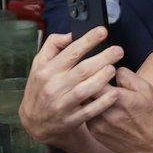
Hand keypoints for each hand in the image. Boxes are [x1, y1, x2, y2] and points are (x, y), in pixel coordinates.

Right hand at [18, 28, 122, 144]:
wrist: (35, 121)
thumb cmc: (41, 87)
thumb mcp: (39, 64)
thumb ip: (53, 46)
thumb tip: (71, 34)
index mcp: (47, 70)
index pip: (70, 52)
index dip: (88, 40)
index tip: (102, 31)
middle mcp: (54, 86)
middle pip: (82, 70)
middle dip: (102, 58)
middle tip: (118, 51)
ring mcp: (62, 104)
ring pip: (85, 90)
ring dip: (102, 78)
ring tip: (114, 69)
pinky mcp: (71, 119)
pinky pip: (89, 111)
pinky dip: (103, 102)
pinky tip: (114, 93)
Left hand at [86, 67, 152, 152]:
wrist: (150, 143)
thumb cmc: (149, 114)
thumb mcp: (145, 88)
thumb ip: (127, 75)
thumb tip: (111, 68)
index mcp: (119, 98)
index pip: (95, 77)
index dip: (95, 71)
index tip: (98, 68)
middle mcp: (106, 111)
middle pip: (84, 90)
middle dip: (87, 82)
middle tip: (90, 77)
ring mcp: (98, 123)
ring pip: (82, 103)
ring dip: (86, 96)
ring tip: (93, 92)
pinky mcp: (94, 132)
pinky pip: (85, 115)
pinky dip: (88, 109)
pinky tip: (97, 107)